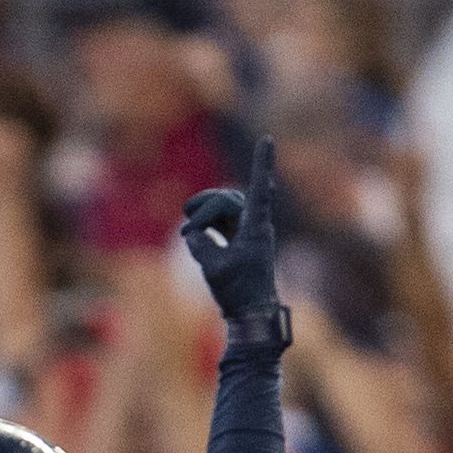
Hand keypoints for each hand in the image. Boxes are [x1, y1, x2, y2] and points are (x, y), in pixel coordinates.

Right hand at [178, 137, 283, 326]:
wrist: (252, 313)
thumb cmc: (239, 291)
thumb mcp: (215, 268)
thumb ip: (201, 246)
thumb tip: (193, 234)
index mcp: (255, 227)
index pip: (258, 188)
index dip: (261, 163)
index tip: (266, 138)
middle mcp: (254, 225)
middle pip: (228, 199)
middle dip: (206, 204)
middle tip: (185, 221)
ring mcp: (246, 232)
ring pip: (223, 208)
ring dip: (204, 213)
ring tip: (186, 225)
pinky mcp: (239, 241)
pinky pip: (221, 221)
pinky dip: (207, 224)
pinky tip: (193, 232)